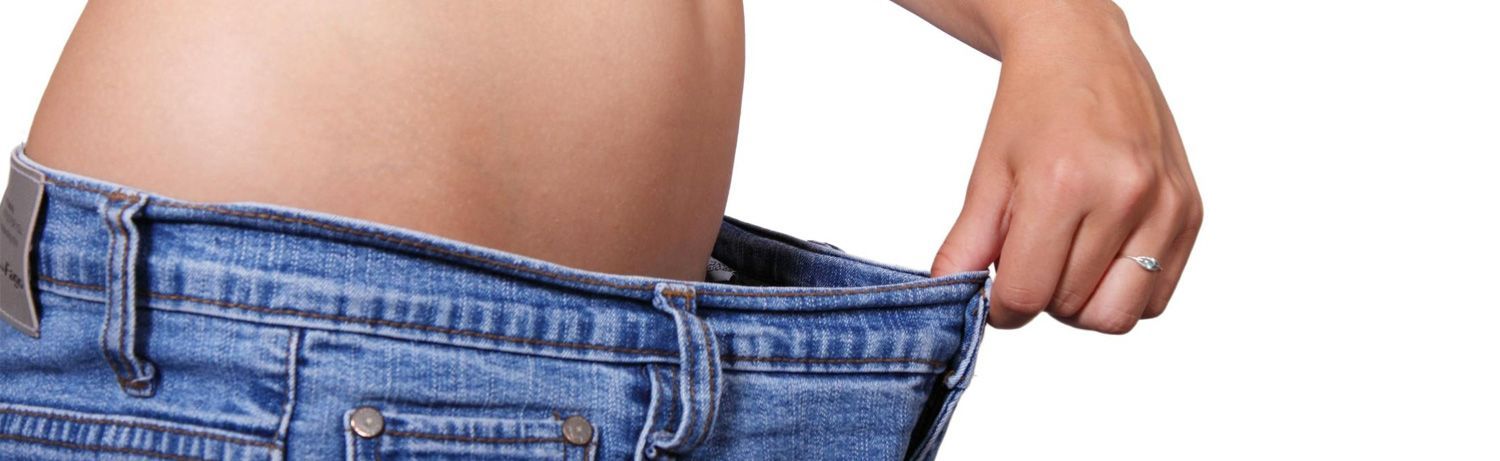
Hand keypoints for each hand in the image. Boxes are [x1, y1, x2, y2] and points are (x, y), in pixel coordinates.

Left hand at [929, 3, 1202, 333]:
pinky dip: (1124, 292)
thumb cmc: (1033, 108)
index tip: (997, 288)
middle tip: (1034, 256)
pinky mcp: (1191, 212)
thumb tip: (954, 298)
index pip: (1028, 294)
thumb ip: (967, 245)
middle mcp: (1124, 196)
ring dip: (1085, 303)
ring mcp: (1166, 206)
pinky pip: (1156, 298)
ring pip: (1119, 315)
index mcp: (1064, 184)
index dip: (1003, 305)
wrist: (1084, 52)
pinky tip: (1103, 252)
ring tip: (1068, 259)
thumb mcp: (988, 174)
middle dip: (1043, 297)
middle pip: (1073, 309)